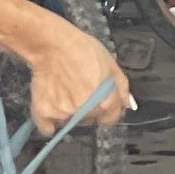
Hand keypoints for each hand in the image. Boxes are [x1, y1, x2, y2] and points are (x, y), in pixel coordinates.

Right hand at [24, 14, 129, 133]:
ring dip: (69, 112)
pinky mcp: (45, 113)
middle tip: (80, 89)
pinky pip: (48, 127)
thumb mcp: (110, 63)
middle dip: (88, 109)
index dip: (107, 111)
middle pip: (90, 119)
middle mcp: (86, 109)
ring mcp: (65, 113)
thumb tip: (128, 105)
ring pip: (70, 121)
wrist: (53, 45)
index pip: (111, 118)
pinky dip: (49, 120)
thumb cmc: (81, 50)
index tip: (101, 105)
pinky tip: (51, 102)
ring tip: (66, 90)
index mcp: (105, 99)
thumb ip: (121, 87)